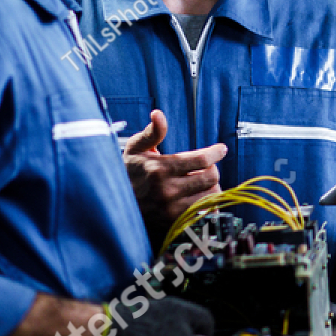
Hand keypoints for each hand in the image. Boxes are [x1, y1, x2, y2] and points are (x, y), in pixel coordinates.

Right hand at [124, 109, 225, 235]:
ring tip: (201, 181)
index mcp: (159, 169)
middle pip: (211, 177)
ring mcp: (172, 209)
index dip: (215, 152)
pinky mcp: (175, 223)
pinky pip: (205, 213)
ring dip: (211, 186)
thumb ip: (152, 132)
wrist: (114, 203)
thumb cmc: (129, 171)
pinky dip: (208, 204)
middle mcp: (167, 190)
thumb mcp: (136, 148)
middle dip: (212, 168)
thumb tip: (158, 113)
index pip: (202, 160)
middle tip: (206, 166)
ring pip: (211, 195)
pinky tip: (200, 196)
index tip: (221, 149)